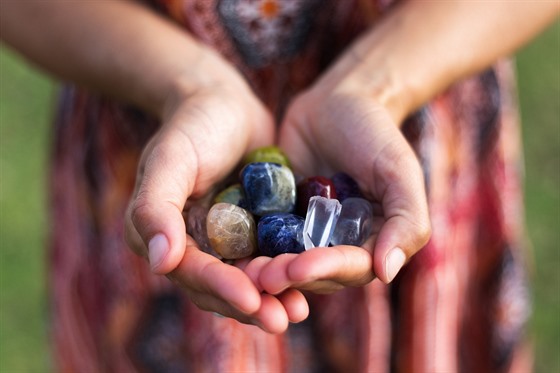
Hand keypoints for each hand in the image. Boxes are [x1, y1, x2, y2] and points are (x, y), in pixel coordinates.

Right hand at [124, 61, 307, 332]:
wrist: (224, 103)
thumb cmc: (192, 125)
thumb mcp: (170, 158)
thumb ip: (156, 208)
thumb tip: (159, 263)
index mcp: (164, 235)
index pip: (191, 270)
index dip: (220, 287)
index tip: (250, 300)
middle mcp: (192, 245)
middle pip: (220, 285)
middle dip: (250, 303)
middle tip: (281, 319)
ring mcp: (225, 240)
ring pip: (247, 278)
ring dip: (272, 297)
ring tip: (298, 311)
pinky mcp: (254, 231)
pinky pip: (269, 257)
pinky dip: (287, 272)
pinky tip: (311, 282)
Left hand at [254, 68, 430, 293]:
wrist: (335, 101)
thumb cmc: (374, 132)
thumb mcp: (398, 170)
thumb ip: (405, 219)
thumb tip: (386, 273)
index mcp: (369, 241)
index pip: (350, 267)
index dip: (326, 270)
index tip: (300, 268)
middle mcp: (335, 244)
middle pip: (313, 273)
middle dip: (289, 275)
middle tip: (263, 275)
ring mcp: (302, 232)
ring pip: (284, 260)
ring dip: (265, 269)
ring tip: (244, 269)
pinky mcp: (275, 217)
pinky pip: (261, 236)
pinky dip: (247, 245)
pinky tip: (229, 249)